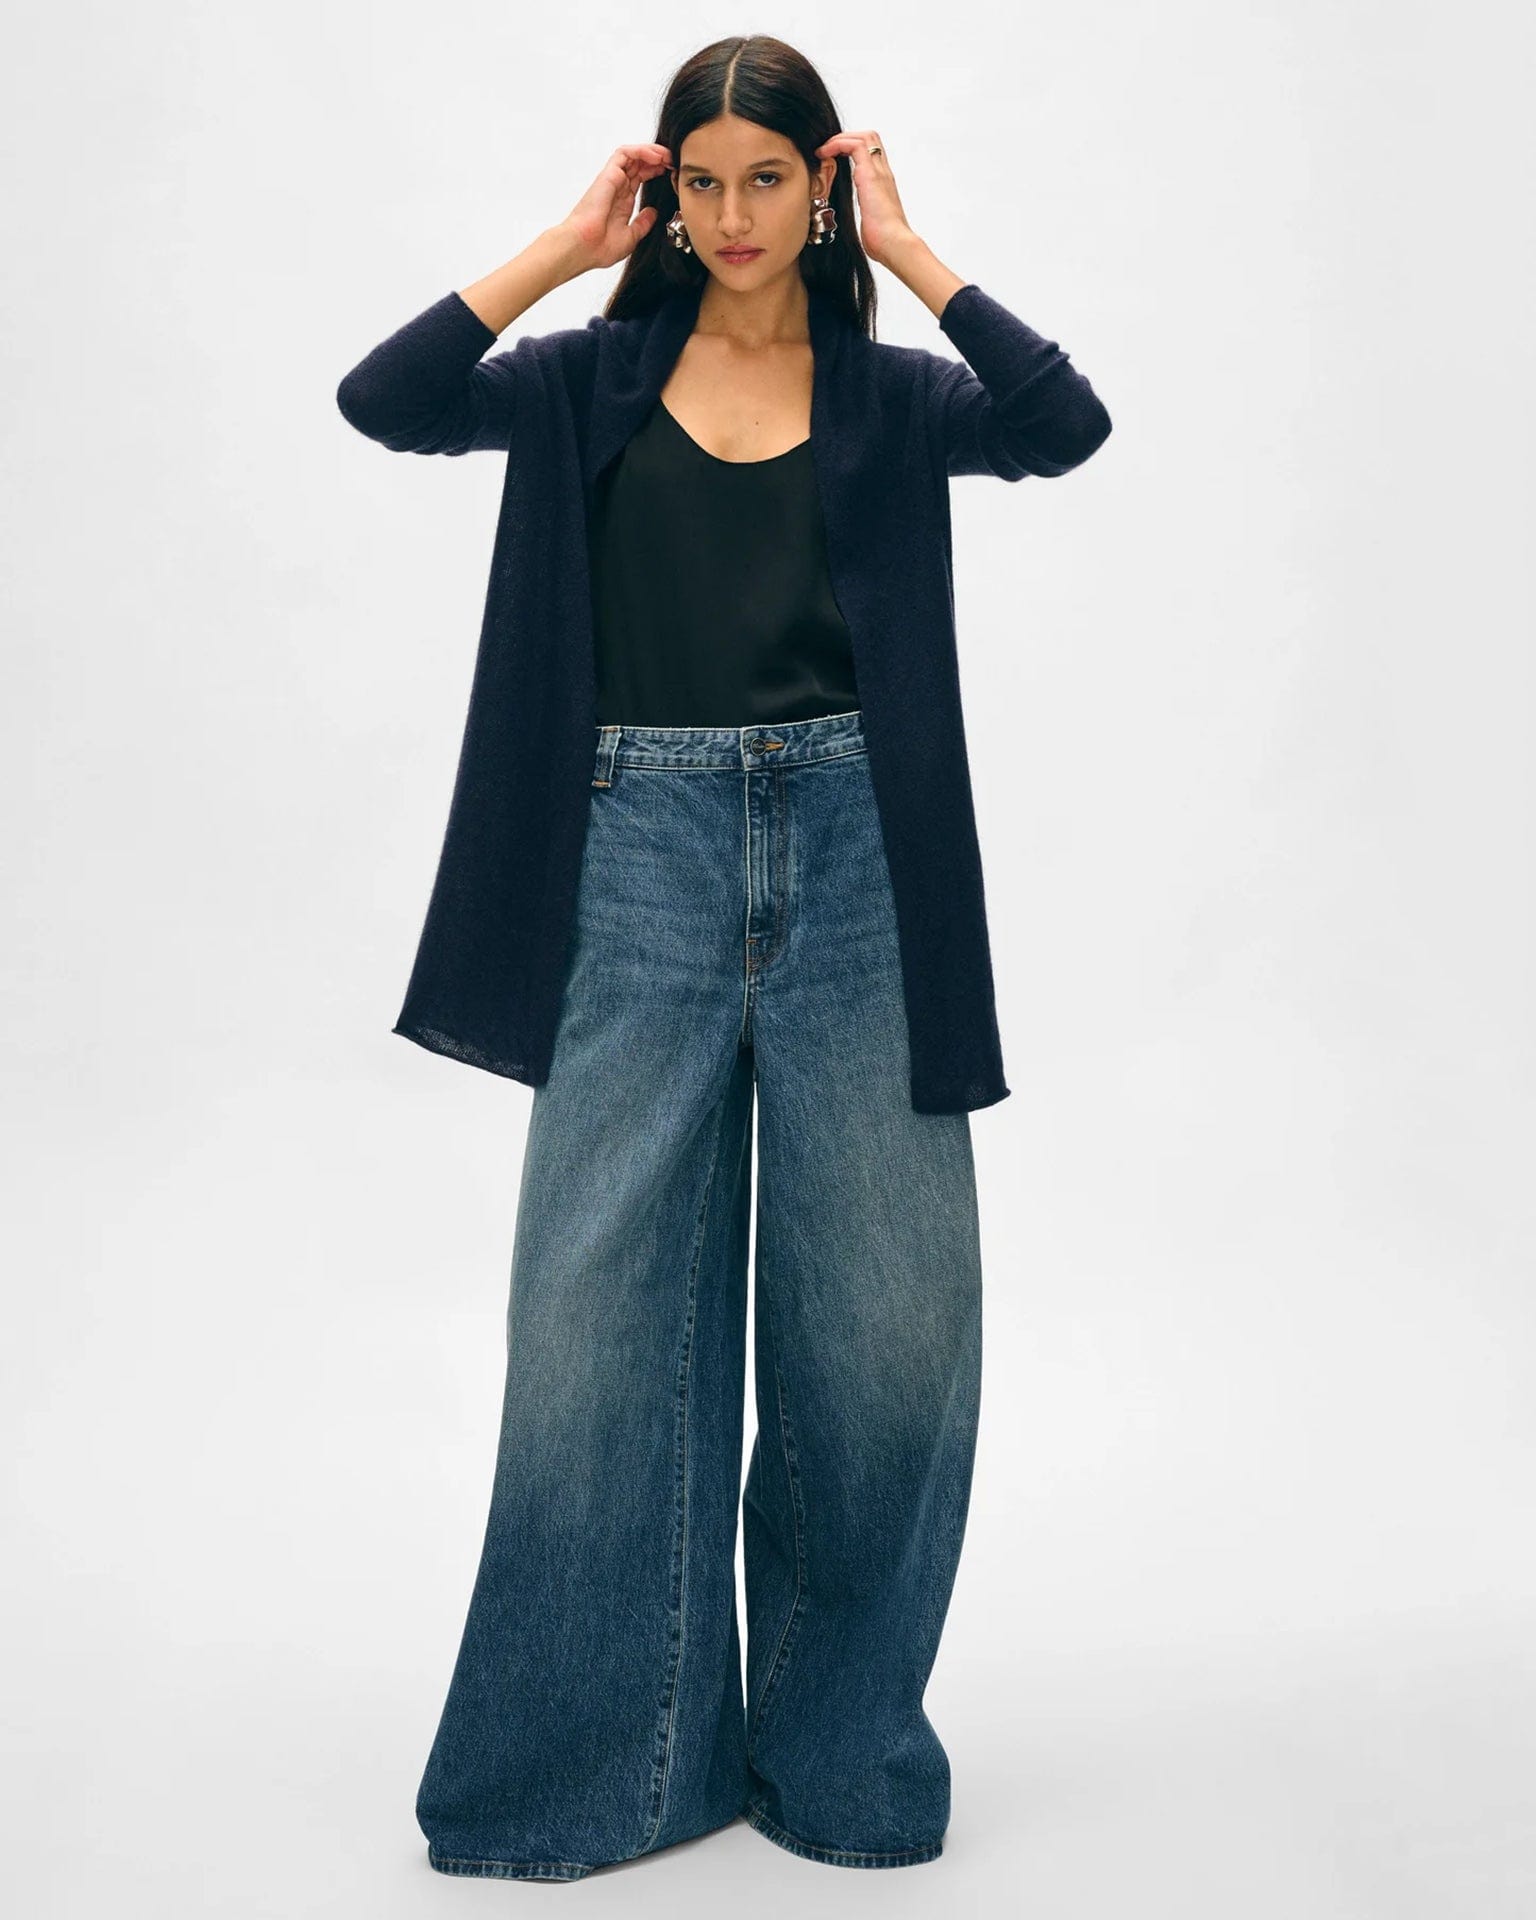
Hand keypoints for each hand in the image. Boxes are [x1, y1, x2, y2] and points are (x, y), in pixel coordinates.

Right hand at [556, 144, 672, 270]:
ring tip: (666, 155)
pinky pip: (624, 154)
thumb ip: (643, 224)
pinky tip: (655, 156)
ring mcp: (612, 180)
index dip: (655, 171)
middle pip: (638, 163)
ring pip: (632, 155)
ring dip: (651, 151)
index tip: (671, 173)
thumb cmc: (599, 247)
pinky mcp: (608, 175)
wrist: (584, 247)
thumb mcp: (631, 237)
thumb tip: (653, 213)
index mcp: (622, 201)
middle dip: (657, 158)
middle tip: (673, 160)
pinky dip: (641, 151)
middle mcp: (617, 188)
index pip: (640, 177)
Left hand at [812, 130, 917, 265]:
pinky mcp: (870, 175)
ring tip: (823, 150)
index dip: (851, 147)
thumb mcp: (872, 222)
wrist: (894, 245)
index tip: (832, 157)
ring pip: (863, 137)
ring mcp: (878, 172)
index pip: (871, 152)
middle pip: (869, 137)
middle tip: (827, 149)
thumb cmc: (883, 241)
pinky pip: (855, 145)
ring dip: (840, 138)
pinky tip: (824, 154)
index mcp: (883, 183)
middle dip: (846, 137)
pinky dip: (837, 144)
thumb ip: (867, 213)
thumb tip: (864, 222)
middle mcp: (883, 173)